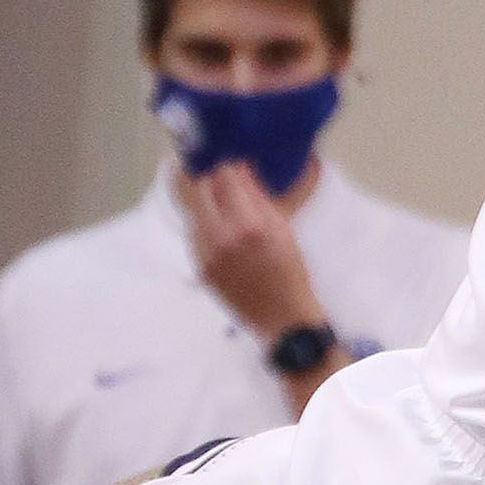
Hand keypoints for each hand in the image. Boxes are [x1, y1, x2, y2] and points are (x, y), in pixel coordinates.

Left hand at [175, 160, 330, 343]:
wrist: (281, 315)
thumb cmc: (290, 271)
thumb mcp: (283, 229)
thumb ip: (258, 197)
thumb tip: (240, 171)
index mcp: (249, 224)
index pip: (225, 178)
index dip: (231, 169)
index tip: (238, 170)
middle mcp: (223, 238)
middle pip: (202, 191)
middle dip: (215, 184)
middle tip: (228, 187)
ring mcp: (208, 254)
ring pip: (195, 213)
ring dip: (208, 207)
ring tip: (227, 213)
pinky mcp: (201, 268)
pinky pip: (194, 237)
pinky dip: (204, 228)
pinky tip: (221, 235)